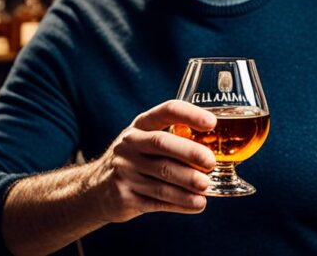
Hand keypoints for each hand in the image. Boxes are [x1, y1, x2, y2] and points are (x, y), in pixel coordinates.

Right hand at [85, 100, 216, 223]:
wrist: (96, 188)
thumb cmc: (135, 160)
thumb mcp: (146, 141)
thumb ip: (174, 140)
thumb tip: (219, 148)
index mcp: (140, 126)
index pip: (165, 111)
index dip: (189, 114)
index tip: (212, 123)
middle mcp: (129, 145)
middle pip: (160, 143)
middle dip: (189, 152)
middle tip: (210, 162)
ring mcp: (124, 171)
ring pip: (160, 178)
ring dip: (187, 184)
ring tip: (206, 188)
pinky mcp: (124, 196)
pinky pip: (157, 201)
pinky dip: (180, 204)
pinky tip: (197, 204)